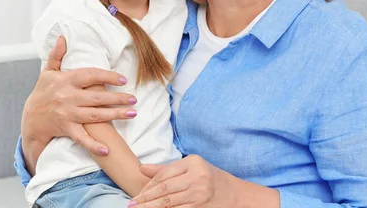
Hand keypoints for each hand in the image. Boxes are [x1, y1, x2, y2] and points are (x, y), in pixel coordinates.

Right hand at [20, 36, 137, 156]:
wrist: (31, 118)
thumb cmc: (42, 92)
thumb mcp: (47, 72)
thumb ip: (56, 55)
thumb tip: (63, 37)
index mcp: (65, 81)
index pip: (90, 75)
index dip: (107, 76)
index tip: (123, 79)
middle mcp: (68, 97)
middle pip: (97, 97)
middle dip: (117, 98)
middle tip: (134, 98)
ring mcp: (67, 114)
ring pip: (95, 115)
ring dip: (115, 115)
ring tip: (132, 113)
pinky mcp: (66, 129)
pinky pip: (82, 138)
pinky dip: (93, 144)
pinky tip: (107, 148)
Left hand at [129, 155, 279, 207]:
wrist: (235, 194)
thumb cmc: (208, 177)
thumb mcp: (190, 167)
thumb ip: (166, 169)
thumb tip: (141, 168)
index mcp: (193, 162)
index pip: (164, 174)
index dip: (148, 185)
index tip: (136, 194)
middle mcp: (197, 176)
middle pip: (165, 188)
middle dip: (146, 198)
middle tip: (132, 205)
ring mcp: (200, 193)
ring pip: (170, 202)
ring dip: (152, 207)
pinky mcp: (202, 207)